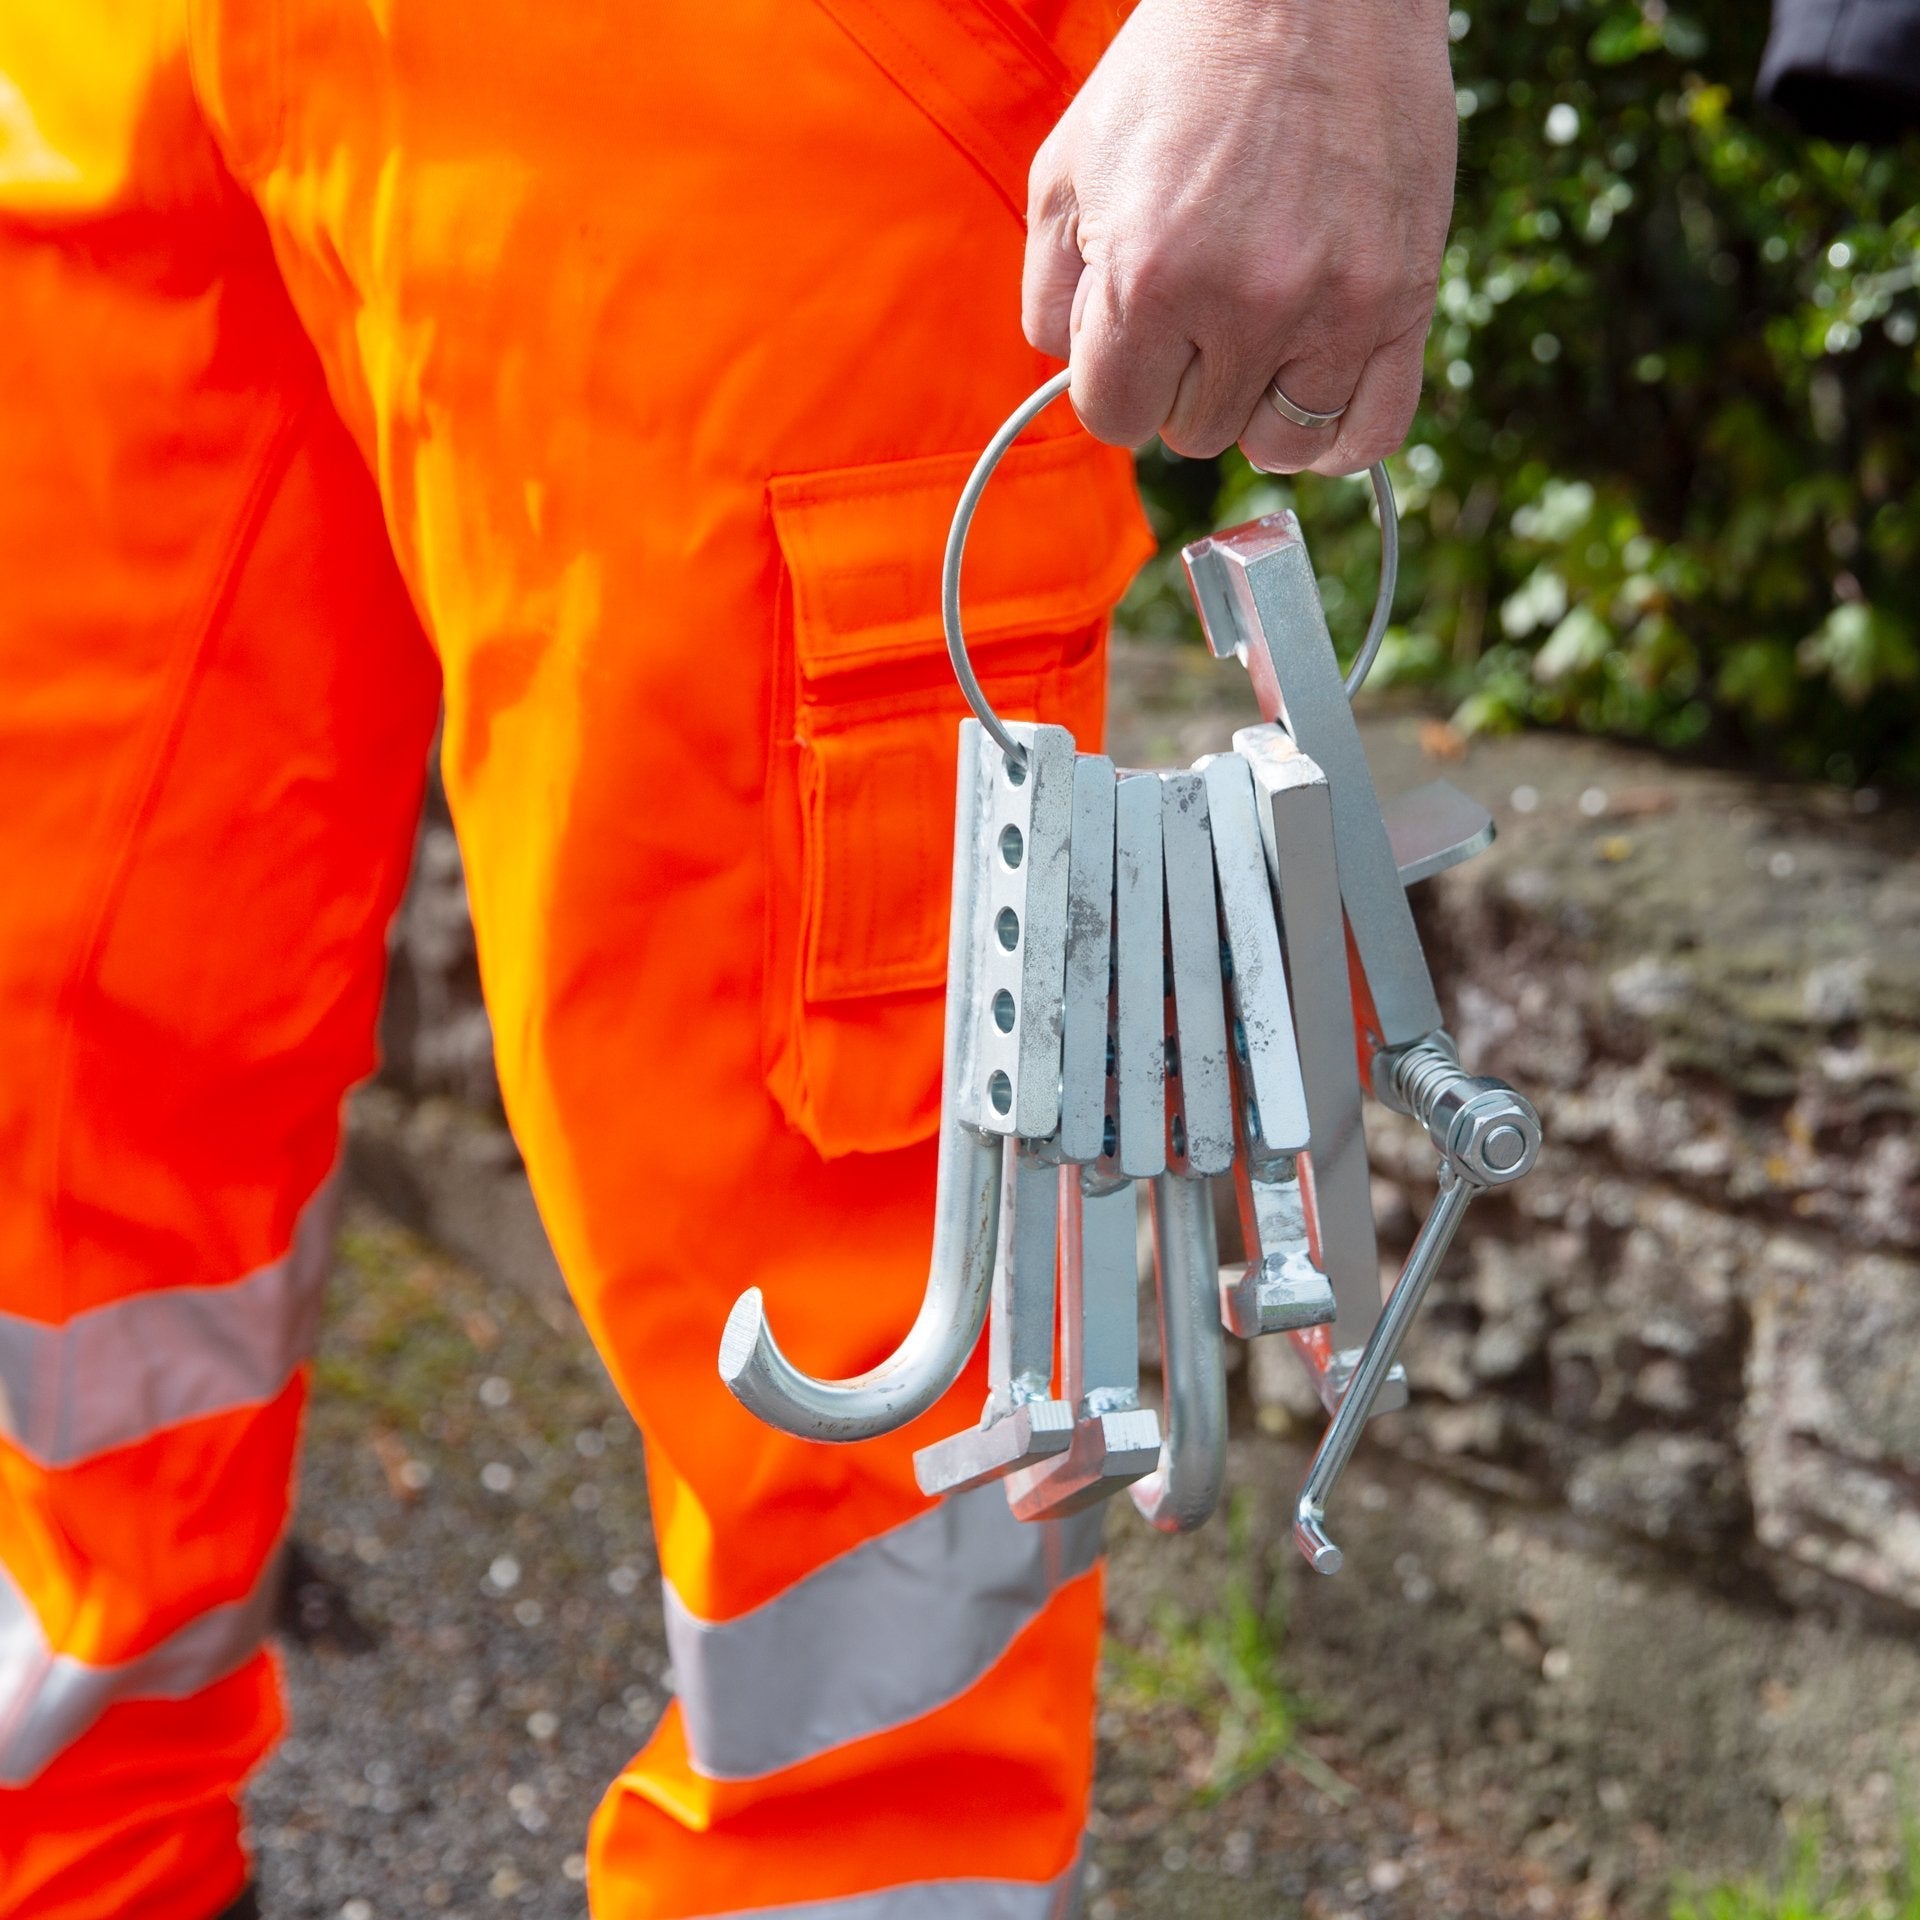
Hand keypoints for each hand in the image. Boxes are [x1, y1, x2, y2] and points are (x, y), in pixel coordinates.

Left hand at [1023, 0, 1456, 474]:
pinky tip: (1310, 390)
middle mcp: (1247, 304)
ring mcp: (1336, 307)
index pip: (1116, 418)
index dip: (1117, 383)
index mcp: (1152, 276)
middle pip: (1195, 434)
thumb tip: (1074, 377)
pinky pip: (1372, 431)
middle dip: (1184, 384)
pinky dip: (1337, 437)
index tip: (1134, 338)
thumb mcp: (1067, 168)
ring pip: (1279, 445)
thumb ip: (1049, 293)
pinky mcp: (1405, 297)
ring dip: (1256, 413)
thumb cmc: (1180, 71)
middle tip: (1199, 309)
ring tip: (1255, 345)